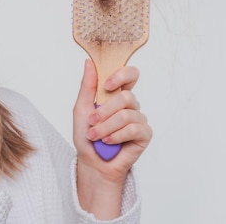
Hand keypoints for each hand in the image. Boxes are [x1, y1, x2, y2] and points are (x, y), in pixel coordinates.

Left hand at [73, 59, 151, 216]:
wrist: (91, 162)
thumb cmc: (86, 136)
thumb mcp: (81, 108)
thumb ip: (87, 86)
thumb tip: (88, 63)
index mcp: (116, 95)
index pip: (130, 75)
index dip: (122, 75)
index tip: (107, 85)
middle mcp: (130, 105)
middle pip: (126, 96)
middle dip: (105, 111)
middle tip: (91, 122)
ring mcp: (139, 119)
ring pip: (126, 115)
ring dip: (106, 127)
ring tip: (95, 136)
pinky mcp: (144, 134)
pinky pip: (133, 129)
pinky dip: (116, 136)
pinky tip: (108, 142)